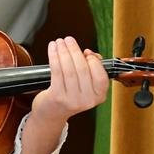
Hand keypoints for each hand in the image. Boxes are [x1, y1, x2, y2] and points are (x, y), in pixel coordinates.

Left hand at [19, 37, 108, 153]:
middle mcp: (87, 100)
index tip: (85, 50)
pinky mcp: (57, 96)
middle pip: (82, 68)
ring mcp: (72, 100)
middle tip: (68, 39)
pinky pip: (56, 71)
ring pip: (68, 68)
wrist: (51, 114)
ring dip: (63, 51)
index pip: (101, 75)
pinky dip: (54, 56)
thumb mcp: (85, 85)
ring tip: (59, 42)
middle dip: (74, 50)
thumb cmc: (69, 95)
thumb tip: (89, 54)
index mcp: (98, 96)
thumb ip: (91, 69)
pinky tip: (53, 49)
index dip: (93, 60)